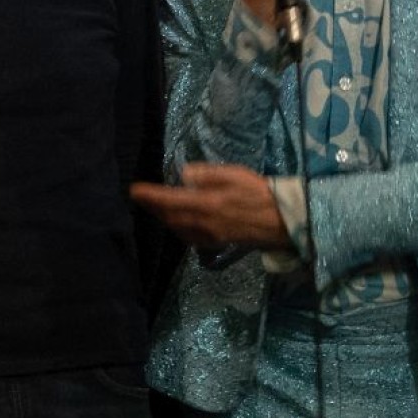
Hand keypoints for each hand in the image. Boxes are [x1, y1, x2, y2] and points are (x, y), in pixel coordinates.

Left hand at [129, 163, 287, 248]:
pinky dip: (177, 227)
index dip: (150, 196)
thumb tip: (184, 175)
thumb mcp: (235, 174)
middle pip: (169, 217)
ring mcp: (210, 236)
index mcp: (207, 204)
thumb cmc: (260, 193)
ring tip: (155, 207)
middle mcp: (204, 223)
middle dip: (152, 207)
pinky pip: (188, 237)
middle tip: (140, 197)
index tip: (134, 190)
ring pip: (177, 228)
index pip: (170, 200)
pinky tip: (177, 221)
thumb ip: (207, 174)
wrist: (283, 221)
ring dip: (163, 217)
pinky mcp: (217, 242)